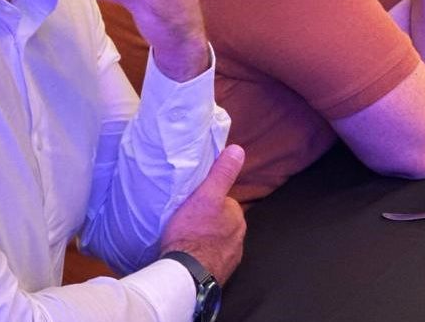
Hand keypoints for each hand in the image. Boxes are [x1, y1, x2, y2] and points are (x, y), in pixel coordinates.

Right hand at [160, 145, 246, 282]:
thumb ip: (222, 173)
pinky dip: (203, 255)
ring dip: (205, 238)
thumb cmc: (192, 233)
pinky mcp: (220, 272)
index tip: (193, 203)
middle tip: (186, 220)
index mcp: (236, 216)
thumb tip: (238, 150)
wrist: (185, 274)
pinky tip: (189, 255)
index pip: (223, 201)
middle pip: (221, 221)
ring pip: (217, 240)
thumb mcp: (205, 196)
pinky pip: (212, 258)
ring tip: (185, 238)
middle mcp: (239, 237)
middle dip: (208, 220)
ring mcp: (231, 257)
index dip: (207, 200)